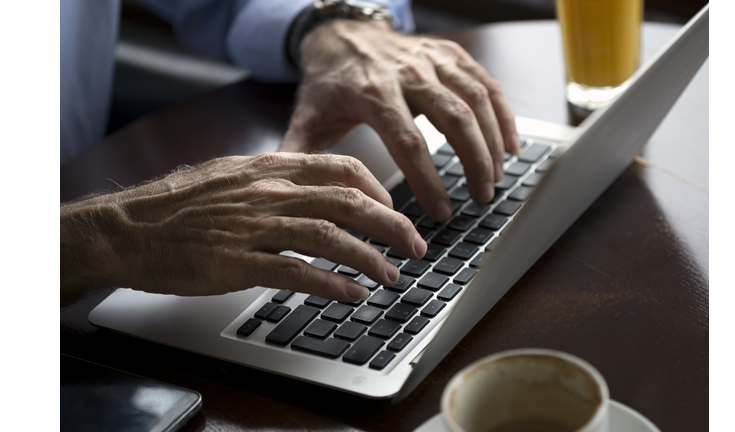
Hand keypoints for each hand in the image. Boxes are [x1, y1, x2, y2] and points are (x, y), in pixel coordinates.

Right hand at [60, 153, 426, 304]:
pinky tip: (352, 293)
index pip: (341, 168)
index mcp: (269, 168)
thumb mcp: (231, 175)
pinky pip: (297, 272)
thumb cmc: (176, 205)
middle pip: (347, 202)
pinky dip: (332, 284)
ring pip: (330, 236)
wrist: (126, 227)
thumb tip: (311, 189)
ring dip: (369, 258)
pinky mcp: (237, 262)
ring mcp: (253, 227)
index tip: (392, 210)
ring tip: (391, 276)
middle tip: (414, 246)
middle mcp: (268, 192)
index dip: (377, 190)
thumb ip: (273, 179)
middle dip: (391, 225)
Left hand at [280, 20, 520, 221]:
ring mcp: (432, 60)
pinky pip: (485, 83)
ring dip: (492, 141)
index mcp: (371, 92)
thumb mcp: (308, 117)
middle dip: (473, 162)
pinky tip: (510, 145)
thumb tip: (290, 200)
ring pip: (475, 99)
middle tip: (481, 198)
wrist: (342, 34)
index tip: (442, 211)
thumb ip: (301, 157)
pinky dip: (503, 114)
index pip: (408, 141)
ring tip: (496, 177)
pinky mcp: (449, 54)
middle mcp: (407, 72)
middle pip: (453, 117)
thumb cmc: (329, 82)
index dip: (428, 179)